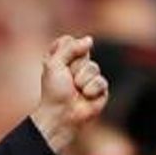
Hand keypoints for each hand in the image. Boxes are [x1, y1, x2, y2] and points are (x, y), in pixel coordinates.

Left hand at [29, 35, 108, 154]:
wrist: (61, 114)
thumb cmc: (54, 91)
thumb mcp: (54, 63)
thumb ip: (70, 47)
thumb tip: (90, 40)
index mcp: (62, 57)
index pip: (69, 41)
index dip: (65, 52)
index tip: (57, 65)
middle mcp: (77, 65)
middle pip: (84, 52)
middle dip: (74, 66)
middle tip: (68, 80)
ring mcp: (90, 76)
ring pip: (93, 67)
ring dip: (82, 80)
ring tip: (76, 90)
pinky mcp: (100, 89)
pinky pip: (101, 81)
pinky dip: (91, 90)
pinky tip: (86, 97)